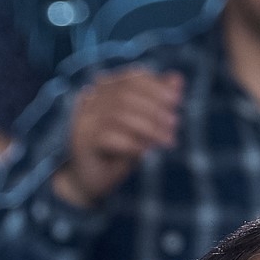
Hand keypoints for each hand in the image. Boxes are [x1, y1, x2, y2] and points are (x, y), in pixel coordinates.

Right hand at [54, 68, 185, 207]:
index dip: (156, 86)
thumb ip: (157, 100)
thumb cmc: (120, 150)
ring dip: (149, 127)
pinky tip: (145, 152)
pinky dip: (132, 143)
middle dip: (155, 108)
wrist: (91, 182)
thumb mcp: (143, 124)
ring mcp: (83, 120)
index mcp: (103, 89)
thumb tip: (178, 79)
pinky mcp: (82, 141)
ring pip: (119, 114)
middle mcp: (90, 100)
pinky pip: (109, 136)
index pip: (131, 77)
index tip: (176, 100)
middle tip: (174, 124)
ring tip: (167, 140)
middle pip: (126, 94)